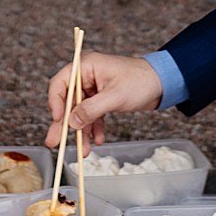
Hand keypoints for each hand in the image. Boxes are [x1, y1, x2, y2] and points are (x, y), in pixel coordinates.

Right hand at [44, 49, 162, 148]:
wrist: (162, 82)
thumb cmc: (140, 81)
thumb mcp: (114, 97)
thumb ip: (91, 110)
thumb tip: (72, 123)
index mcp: (86, 66)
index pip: (60, 83)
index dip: (55, 103)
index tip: (58, 121)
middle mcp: (86, 75)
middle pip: (67, 101)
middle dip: (64, 124)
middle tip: (54, 142)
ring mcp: (93, 87)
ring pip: (80, 111)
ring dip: (81, 131)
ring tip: (83, 150)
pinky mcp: (101, 98)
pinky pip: (92, 114)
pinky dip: (94, 127)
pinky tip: (98, 140)